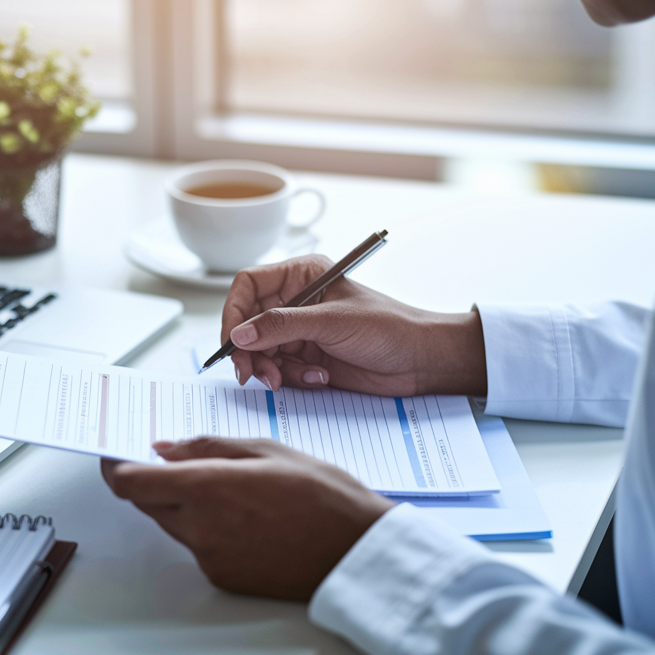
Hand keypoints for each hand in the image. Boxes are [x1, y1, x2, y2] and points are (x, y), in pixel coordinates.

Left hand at [101, 437, 394, 600]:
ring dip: (182, 504)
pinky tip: (247, 518)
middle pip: (147, 502)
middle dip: (154, 480)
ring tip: (231, 488)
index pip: (130, 482)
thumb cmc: (325, 497)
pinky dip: (207, 529)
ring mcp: (209, 557)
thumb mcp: (268, 450)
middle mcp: (199, 526)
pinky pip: (198, 547)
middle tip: (178, 462)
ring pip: (172, 523)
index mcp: (207, 487)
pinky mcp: (222, 578)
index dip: (115, 466)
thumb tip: (165, 449)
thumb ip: (208, 448)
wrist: (357, 555)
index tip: (116, 453)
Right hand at [222, 254, 487, 395]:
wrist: (421, 361)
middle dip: (249, 350)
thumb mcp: (332, 322)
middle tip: (252, 374)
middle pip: (247, 323)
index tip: (233, 341)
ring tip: (292, 379)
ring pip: (260, 350)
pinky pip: (280, 369)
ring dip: (272, 369)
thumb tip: (239, 334)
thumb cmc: (389, 327)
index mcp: (301, 275)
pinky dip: (292, 378)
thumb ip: (282, 326)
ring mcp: (300, 330)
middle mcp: (295, 300)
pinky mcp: (307, 357)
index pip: (247, 286)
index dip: (234, 313)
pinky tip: (319, 377)